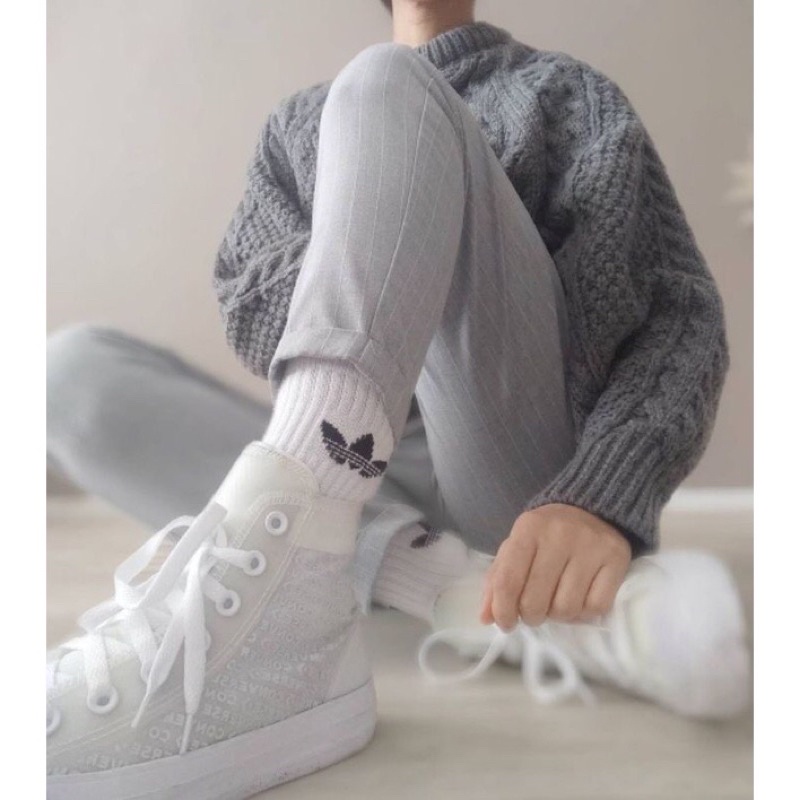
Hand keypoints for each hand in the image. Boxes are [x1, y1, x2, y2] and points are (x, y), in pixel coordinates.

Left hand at [479, 503, 631, 629]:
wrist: (593, 509)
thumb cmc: (547, 534)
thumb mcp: (517, 546)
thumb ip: (497, 580)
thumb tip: (486, 618)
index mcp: (528, 529)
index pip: (507, 581)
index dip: (503, 611)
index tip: (505, 624)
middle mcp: (559, 535)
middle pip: (535, 601)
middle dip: (530, 616)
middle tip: (533, 612)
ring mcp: (590, 547)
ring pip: (566, 609)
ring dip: (557, 616)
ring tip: (556, 602)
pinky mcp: (616, 558)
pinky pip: (596, 607)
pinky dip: (584, 613)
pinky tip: (578, 599)